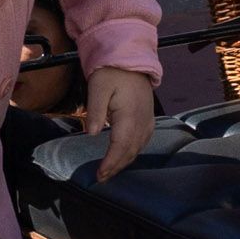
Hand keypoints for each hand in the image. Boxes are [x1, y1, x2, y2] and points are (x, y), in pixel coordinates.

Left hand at [81, 64, 159, 178]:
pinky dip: (133, 152)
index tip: (100, 174)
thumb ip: (95, 111)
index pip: (120, 146)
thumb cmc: (112, 72)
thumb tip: (91, 133)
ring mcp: (148, 120)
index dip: (110, 163)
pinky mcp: (148, 118)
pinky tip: (125, 156)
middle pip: (130, 151)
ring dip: (125, 161)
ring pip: (138, 148)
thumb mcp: (98, 87)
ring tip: (110, 171)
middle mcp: (142, 121)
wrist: (131, 60)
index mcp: (129, 115)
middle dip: (116, 166)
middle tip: (101, 178)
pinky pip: (143, 141)